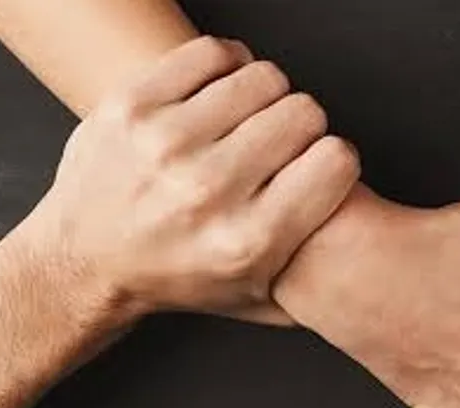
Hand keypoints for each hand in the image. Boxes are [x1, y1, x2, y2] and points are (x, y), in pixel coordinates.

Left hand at [19, 36, 359, 325]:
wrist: (84, 263)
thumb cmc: (179, 278)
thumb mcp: (261, 301)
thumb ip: (323, 285)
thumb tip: (375, 256)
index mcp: (249, 242)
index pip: (337, 161)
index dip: (335, 159)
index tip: (320, 167)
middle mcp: (207, 192)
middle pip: (304, 113)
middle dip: (303, 126)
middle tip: (280, 146)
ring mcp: (165, 144)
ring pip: (263, 78)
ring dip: (266, 96)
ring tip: (249, 121)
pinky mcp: (132, 105)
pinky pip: (213, 54)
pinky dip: (226, 68)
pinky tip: (220, 95)